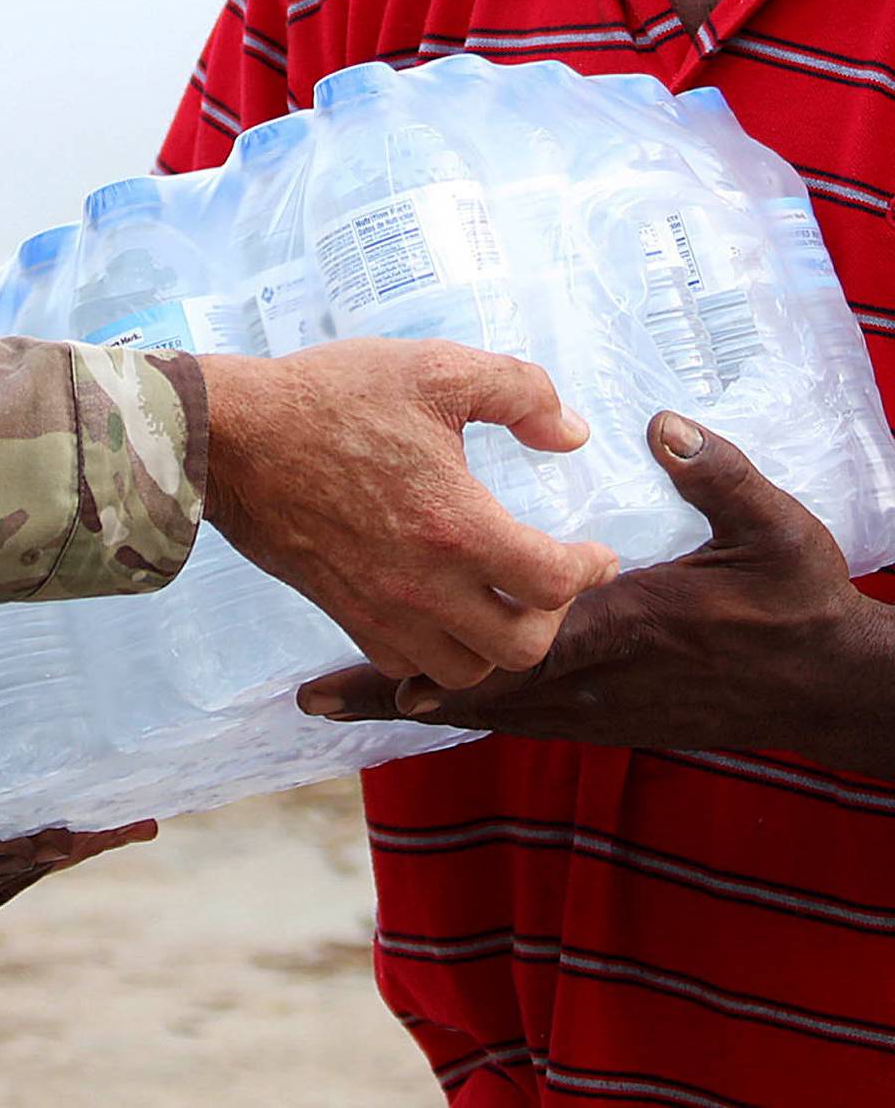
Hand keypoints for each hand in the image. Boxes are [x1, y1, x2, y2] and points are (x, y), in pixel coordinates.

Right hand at [199, 340, 616, 691]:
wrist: (233, 435)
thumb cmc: (330, 397)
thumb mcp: (433, 368)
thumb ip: (518, 392)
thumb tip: (570, 434)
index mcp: (457, 525)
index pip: (553, 581)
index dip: (590, 570)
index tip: (598, 555)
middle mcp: (424, 585)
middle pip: (520, 647)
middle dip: (552, 617)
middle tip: (552, 581)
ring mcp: (380, 608)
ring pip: (465, 672)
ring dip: (496, 644)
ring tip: (501, 602)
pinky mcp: (343, 613)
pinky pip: (406, 666)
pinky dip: (437, 654)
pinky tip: (440, 614)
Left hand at [296, 411, 891, 766]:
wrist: (827, 685)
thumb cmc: (799, 605)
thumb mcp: (775, 530)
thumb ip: (718, 475)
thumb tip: (659, 425)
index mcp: (623, 629)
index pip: (516, 640)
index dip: (443, 641)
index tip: (366, 641)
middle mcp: (596, 682)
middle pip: (477, 691)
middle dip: (397, 688)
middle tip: (313, 695)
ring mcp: (597, 709)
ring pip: (490, 712)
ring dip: (418, 698)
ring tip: (336, 697)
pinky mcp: (604, 714)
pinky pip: (516, 717)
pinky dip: (460, 704)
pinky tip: (417, 687)